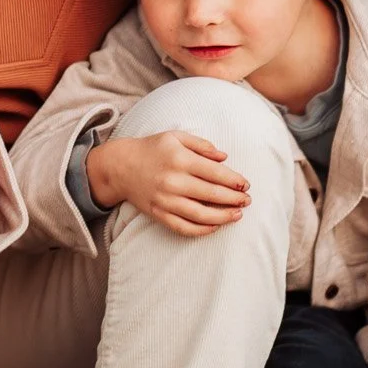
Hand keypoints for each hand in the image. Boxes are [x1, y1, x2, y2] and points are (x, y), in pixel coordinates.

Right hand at [86, 130, 250, 235]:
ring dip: (223, 217)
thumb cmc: (152, 148)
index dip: (235, 181)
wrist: (120, 166)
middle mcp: (173, 181)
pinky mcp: (158, 214)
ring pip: (201, 215)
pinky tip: (215, 226)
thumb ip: (202, 145)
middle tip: (247, 200)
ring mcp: (165, 200)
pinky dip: (202, 230)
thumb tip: (225, 158)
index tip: (246, 185)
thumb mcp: (176, 137)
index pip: (216, 173)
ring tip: (237, 215)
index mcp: (180, 160)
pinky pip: (183, 227)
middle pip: (212, 195)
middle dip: (234, 199)